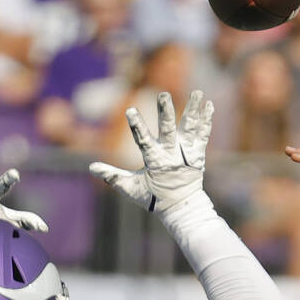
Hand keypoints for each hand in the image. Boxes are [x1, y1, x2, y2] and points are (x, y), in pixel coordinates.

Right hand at [90, 90, 212, 211]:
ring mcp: (187, 154)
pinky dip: (206, 120)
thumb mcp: (131, 188)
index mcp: (155, 162)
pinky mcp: (198, 155)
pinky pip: (203, 135)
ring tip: (198, 92)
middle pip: (168, 131)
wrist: (182, 207)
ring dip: (193, 110)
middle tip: (163, 94)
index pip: (143, 141)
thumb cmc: (153, 197)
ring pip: (190, 129)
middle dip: (166, 113)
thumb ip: (112, 176)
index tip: (130, 110)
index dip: (136, 126)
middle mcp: (173, 156)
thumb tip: (91, 167)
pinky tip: (209, 104)